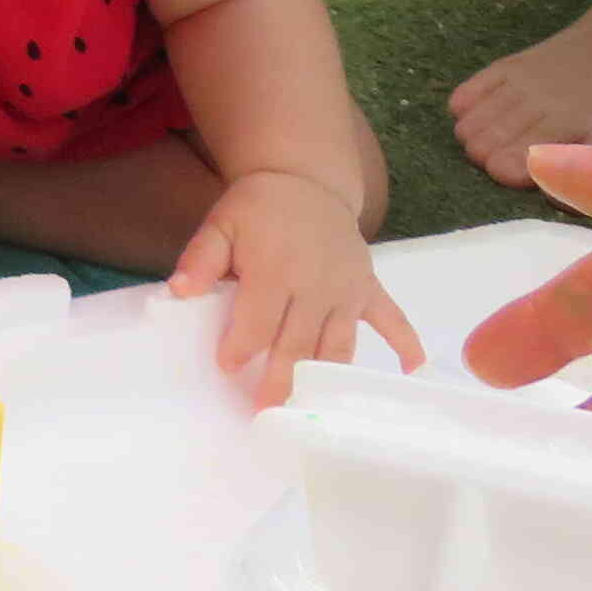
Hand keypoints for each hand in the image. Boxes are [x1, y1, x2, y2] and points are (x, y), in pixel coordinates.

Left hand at [169, 169, 423, 407]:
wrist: (305, 180)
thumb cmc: (257, 208)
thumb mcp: (220, 224)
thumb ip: (200, 259)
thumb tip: (179, 290)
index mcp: (275, 270)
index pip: (258, 322)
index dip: (241, 348)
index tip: (227, 368)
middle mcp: (315, 284)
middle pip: (298, 343)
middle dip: (281, 380)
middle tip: (266, 411)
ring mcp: (347, 289)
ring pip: (338, 344)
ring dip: (326, 378)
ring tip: (313, 410)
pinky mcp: (368, 287)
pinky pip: (392, 318)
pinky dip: (405, 343)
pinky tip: (412, 370)